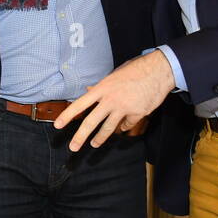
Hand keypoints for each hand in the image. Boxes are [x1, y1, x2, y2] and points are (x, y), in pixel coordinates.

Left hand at [54, 50, 173, 150]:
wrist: (159, 71)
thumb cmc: (136, 70)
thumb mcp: (114, 75)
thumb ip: (101, 86)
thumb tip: (89, 90)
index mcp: (102, 88)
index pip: (80, 104)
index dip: (67, 115)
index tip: (58, 125)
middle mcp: (110, 99)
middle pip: (91, 122)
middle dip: (80, 137)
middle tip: (73, 147)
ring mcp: (124, 108)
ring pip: (108, 128)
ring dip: (100, 138)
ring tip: (94, 144)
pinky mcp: (137, 114)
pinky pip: (126, 125)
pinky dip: (124, 125)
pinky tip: (124, 123)